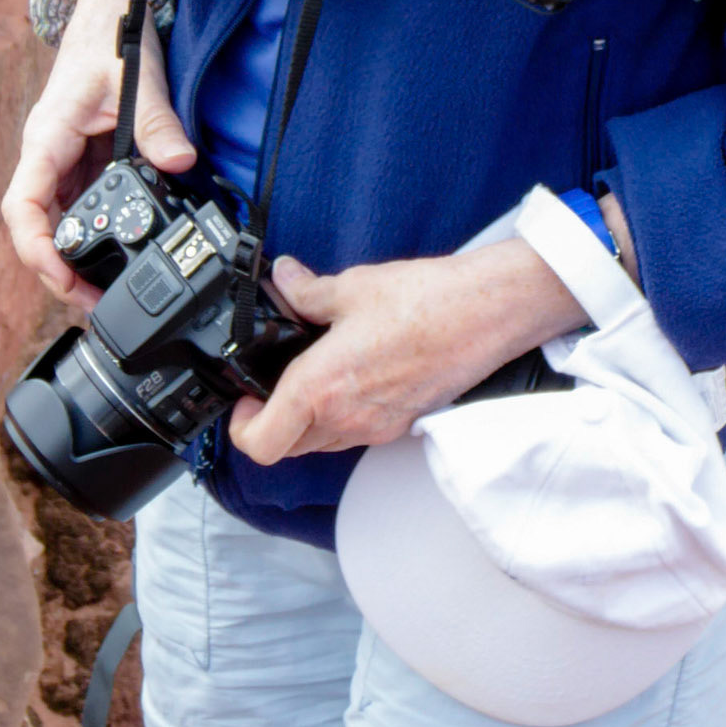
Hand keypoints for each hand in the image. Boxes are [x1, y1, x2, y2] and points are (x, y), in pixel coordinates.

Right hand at [1, 0, 194, 311]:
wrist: (109, 6)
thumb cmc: (111, 37)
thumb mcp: (137, 79)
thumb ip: (156, 124)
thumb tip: (178, 164)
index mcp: (46, 137)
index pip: (23, 207)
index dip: (35, 250)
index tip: (60, 277)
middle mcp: (48, 153)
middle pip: (39, 225)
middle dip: (59, 269)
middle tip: (94, 300)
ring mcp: (65, 157)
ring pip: (60, 217)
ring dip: (77, 255)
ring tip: (107, 290)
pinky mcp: (84, 156)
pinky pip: (84, 201)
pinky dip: (97, 230)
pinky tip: (121, 251)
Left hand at [228, 239, 587, 462]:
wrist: (485, 314)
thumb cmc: (425, 301)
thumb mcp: (352, 286)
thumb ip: (307, 290)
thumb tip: (282, 279)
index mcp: (321, 387)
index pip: (260, 442)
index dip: (240, 426)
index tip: (243, 398)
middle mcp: (345, 419)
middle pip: (287, 447)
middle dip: (271, 421)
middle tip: (271, 384)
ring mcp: (375, 427)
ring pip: (321, 444)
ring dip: (306, 420)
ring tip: (313, 374)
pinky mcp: (400, 424)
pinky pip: (354, 434)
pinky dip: (342, 415)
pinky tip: (354, 374)